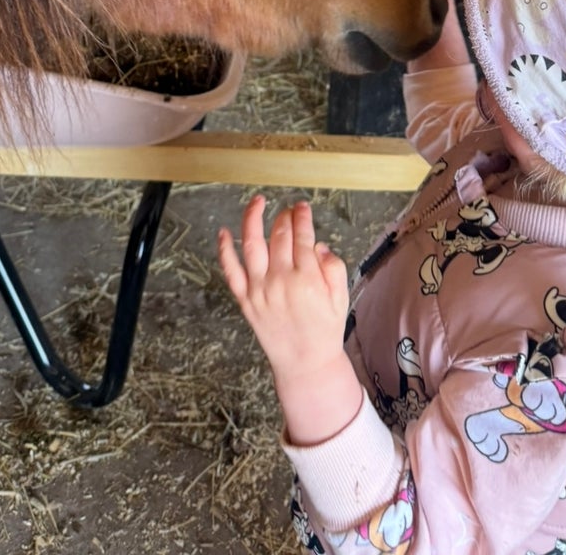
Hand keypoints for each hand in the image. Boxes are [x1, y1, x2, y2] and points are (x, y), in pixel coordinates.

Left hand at [219, 197, 362, 443]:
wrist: (305, 363)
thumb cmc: (324, 330)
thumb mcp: (341, 297)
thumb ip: (333, 267)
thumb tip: (317, 245)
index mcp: (308, 279)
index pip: (303, 236)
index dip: (302, 216)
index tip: (302, 207)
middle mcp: (281, 280)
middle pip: (280, 235)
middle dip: (285, 216)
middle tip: (288, 210)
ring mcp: (260, 290)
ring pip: (253, 244)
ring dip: (253, 218)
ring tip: (257, 202)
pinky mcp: (246, 300)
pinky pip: (231, 271)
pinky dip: (224, 250)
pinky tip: (223, 232)